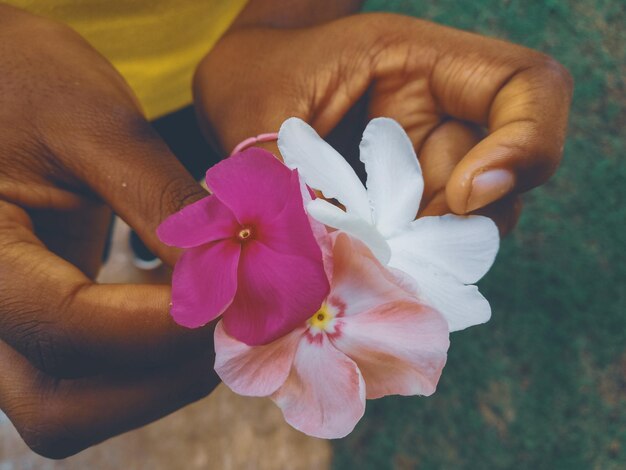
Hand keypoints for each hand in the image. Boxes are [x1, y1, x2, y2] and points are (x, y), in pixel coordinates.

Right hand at [0, 6, 215, 457]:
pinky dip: (147, 365)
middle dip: (160, 380)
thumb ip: (163, 203)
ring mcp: (3, 325)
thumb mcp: (98, 126)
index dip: (163, 326)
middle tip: (233, 330)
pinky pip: (87, 378)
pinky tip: (192, 319)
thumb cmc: (27, 80)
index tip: (240, 300)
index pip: (64, 324)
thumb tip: (236, 276)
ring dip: (157, 382)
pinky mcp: (35, 323)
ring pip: (73, 405)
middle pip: (57, 406)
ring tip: (222, 324)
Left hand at [194, 13, 572, 233]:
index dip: (525, 145)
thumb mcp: (260, 107)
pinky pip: (429, 239)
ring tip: (363, 261)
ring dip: (426, 253)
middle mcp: (441, 111)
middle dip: (456, 227)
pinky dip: (404, 263)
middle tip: (390, 252)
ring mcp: (427, 158)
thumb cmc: (253, 74)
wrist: (242, 85)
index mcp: (423, 61)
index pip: (530, 87)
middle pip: (506, 176)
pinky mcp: (406, 198)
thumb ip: (287, 174)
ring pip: (470, 219)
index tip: (463, 197)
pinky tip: (361, 266)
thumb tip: (310, 269)